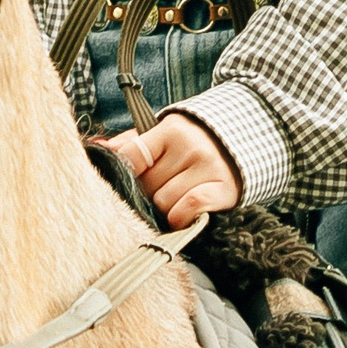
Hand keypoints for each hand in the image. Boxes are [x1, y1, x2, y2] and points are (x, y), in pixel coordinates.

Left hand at [103, 113, 241, 229]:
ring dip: (165, 207)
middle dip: (148, 192)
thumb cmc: (193, 143)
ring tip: (175, 197)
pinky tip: (182, 214)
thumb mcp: (164, 135)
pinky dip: (180, 217)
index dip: (125, 174)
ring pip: (164, 203)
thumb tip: (99, 148)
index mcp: (171, 130)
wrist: (247, 141)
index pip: (131, 156)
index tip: (132, 179)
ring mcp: (208, 168)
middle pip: (147, 185)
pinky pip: (188, 210)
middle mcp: (190, 147)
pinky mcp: (223, 189)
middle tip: (160, 187)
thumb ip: (132, 143)